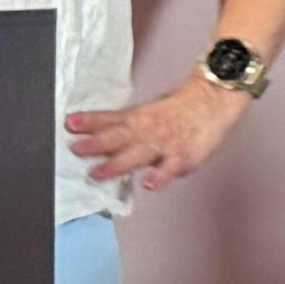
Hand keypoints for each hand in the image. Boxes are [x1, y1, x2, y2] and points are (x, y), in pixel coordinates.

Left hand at [66, 74, 252, 188]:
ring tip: (98, 173)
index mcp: (138, 119)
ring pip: (138, 155)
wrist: (214, 99)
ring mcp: (165, 144)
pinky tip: (149, 184)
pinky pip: (171, 168)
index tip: (70, 124)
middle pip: (119, 137)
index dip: (90, 122)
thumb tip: (97, 145)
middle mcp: (148, 131)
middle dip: (96, 144)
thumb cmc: (180, 110)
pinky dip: (160, 176)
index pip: (110, 119)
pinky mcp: (183, 156)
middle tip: (76, 148)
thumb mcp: (148, 114)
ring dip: (116, 164)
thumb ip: (125, 130)